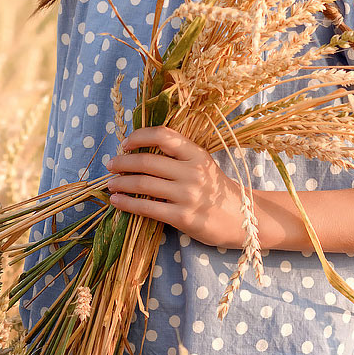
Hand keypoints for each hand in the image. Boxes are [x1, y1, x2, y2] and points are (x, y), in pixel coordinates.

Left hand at [105, 126, 249, 248]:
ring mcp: (189, 195)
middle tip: (110, 165)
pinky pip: (148, 209)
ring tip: (110, 184)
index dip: (139, 136)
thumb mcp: (203, 165)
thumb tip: (139, 150)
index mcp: (197, 154)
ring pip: (144, 184)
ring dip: (121, 183)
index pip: (164, 135)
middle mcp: (193, 172)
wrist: (244, 219)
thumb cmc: (217, 191)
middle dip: (123, 162)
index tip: (125, 143)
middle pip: (148, 161)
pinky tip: (117, 201)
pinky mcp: (184, 218)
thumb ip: (178, 156)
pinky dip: (127, 203)